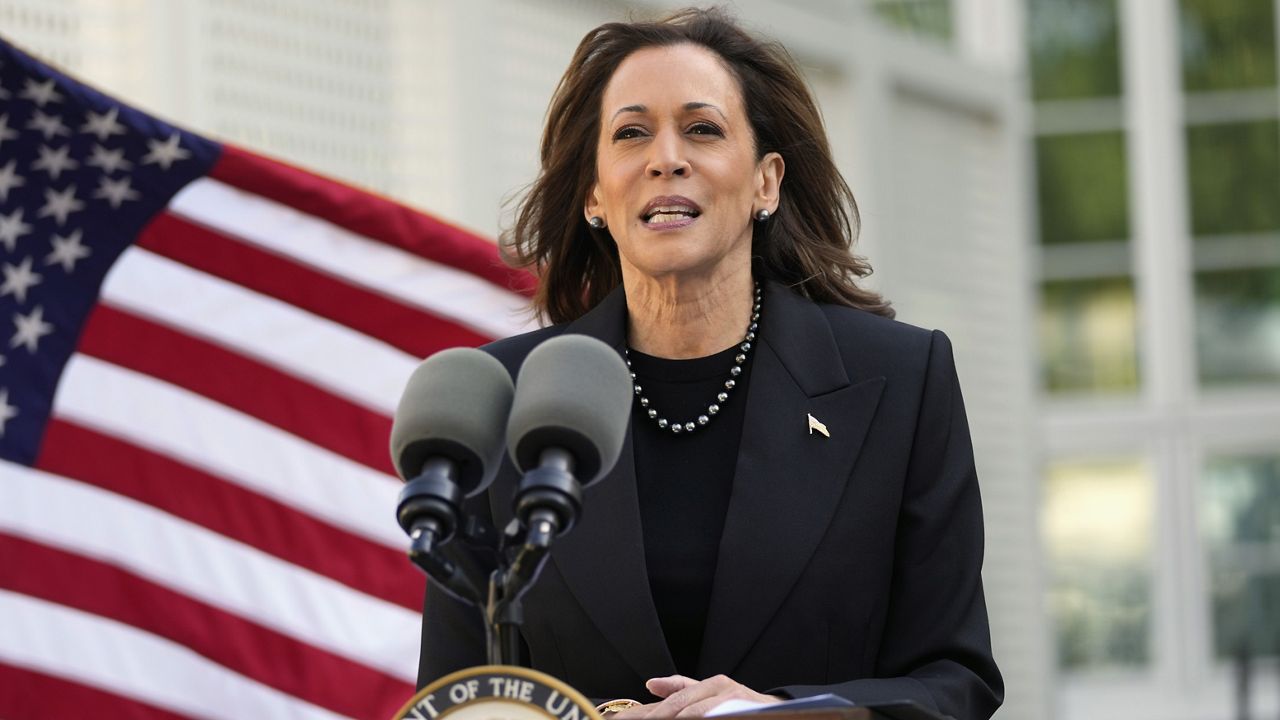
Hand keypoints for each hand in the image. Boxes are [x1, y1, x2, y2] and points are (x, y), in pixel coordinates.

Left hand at [615, 674, 781, 717]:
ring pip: (692, 713)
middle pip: (675, 707)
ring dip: (670, 717)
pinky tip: (682, 719)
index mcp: (704, 687)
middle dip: (649, 717)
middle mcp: (716, 689)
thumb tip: (651, 684)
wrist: (777, 713)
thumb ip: (681, 689)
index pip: (664, 704)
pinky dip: (695, 717)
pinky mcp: (740, 708)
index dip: (639, 714)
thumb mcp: (710, 696)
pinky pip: (710, 716)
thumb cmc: (739, 707)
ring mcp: (728, 700)